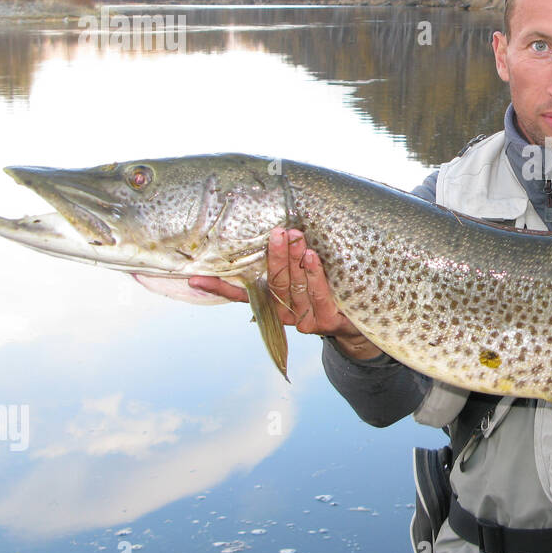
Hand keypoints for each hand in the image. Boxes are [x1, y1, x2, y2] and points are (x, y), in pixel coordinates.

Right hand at [189, 227, 382, 361]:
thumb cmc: (324, 291)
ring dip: (294, 259)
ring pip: (294, 286)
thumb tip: (272, 229)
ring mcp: (304, 319)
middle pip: (274, 282)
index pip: (240, 294)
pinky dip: (314, 274)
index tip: (195, 277)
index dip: (218, 287)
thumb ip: (285, 262)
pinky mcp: (326, 320)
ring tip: (295, 236)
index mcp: (272, 304)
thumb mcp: (301, 279)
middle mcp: (284, 313)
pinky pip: (318, 294)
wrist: (356, 323)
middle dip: (274, 256)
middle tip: (276, 232)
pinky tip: (312, 257)